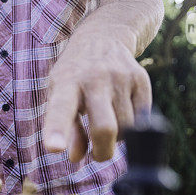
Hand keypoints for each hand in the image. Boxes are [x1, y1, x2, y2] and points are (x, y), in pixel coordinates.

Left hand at [43, 38, 151, 162]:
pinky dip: (132, 127)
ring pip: (126, 128)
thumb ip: (66, 126)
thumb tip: (75, 157)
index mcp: (67, 81)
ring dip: (117, 139)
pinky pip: (142, 119)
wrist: (104, 36)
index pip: (61, 108)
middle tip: (97, 155)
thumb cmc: (75, 74)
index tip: (53, 148)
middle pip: (105, 128)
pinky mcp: (141, 79)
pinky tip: (120, 112)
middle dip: (103, 152)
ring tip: (107, 124)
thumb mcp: (60, 93)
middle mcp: (95, 77)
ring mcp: (121, 77)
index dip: (57, 129)